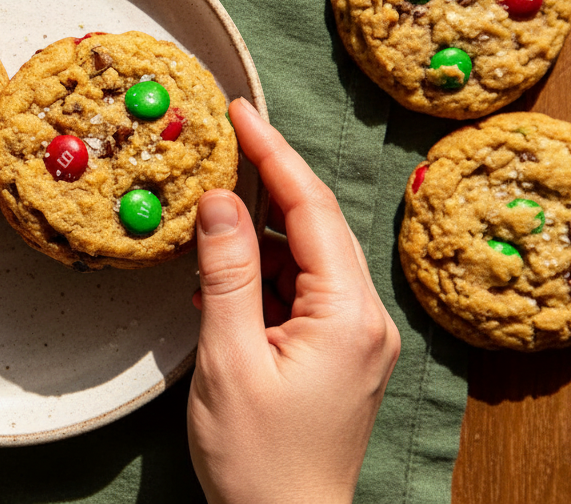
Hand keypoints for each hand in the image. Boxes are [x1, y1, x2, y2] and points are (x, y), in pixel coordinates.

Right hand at [187, 97, 400, 503]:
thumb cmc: (258, 458)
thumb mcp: (230, 357)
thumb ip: (226, 272)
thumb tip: (219, 200)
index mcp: (348, 314)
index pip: (310, 210)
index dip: (274, 154)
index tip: (240, 112)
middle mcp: (361, 318)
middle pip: (310, 226)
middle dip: (266, 179)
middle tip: (221, 138)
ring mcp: (350, 336)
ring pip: (300, 256)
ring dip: (254, 229)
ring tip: (208, 198)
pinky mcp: (331, 352)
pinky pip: (295, 290)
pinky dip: (256, 272)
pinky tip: (218, 267)